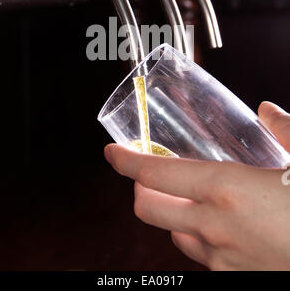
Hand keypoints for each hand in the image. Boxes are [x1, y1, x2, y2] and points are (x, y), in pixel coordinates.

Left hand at [104, 101, 289, 269]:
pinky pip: (201, 257)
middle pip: (148, 209)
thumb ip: (285, 130)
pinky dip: (198, 238)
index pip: (154, 174)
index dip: (126, 161)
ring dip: (170, 214)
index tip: (112, 152)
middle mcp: (214, 226)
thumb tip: (267, 110)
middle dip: (139, 189)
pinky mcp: (234, 279)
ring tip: (187, 199)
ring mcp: (222, 259)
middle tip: (149, 174)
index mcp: (226, 189)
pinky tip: (220, 227)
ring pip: (172, 235)